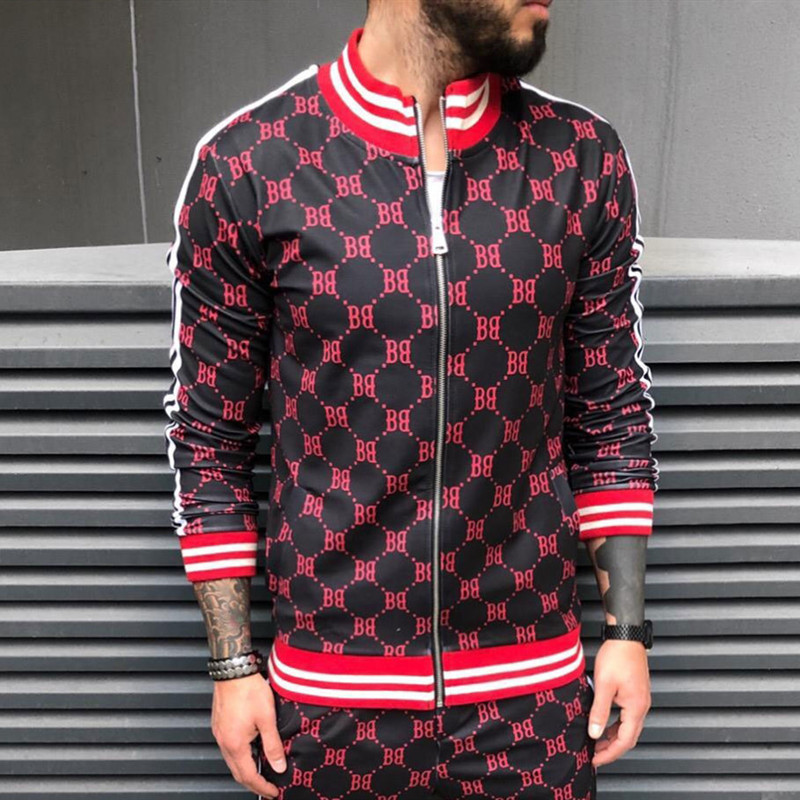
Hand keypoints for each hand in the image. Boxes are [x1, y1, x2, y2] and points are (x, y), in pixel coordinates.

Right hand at [210, 671, 286, 797]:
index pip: (248, 775)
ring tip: (262, 770)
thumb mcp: (267, 718)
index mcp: (235, 744)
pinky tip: (251, 750)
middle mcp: (224, 742)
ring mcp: (219, 733)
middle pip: (237, 772)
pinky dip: (240, 755)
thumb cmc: (249, 690)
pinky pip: (228, 748)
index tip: (273, 792)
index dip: (261, 787)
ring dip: (245, 769)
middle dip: (252, 782)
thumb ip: (273, 744)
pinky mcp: (219, 724)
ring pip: (231, 760)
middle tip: (267, 787)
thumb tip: (279, 766)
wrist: (233, 670)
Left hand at [587, 639, 650, 767]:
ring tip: (596, 743)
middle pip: (629, 737)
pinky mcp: (636, 693)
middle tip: (594, 755)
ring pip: (628, 727)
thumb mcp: (603, 684)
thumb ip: (599, 711)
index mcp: (636, 707)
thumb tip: (595, 733)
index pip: (625, 741)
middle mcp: (642, 706)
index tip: (595, 760)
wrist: (626, 635)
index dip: (609, 753)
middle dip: (611, 749)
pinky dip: (616, 725)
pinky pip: (627, 716)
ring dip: (613, 737)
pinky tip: (604, 724)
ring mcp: (640, 699)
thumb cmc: (617, 656)